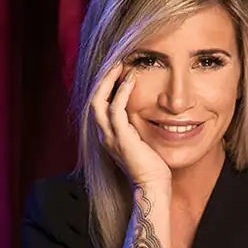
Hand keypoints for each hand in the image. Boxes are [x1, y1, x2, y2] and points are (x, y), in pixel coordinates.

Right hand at [91, 64, 171, 186]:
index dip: (105, 86)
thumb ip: (137, 125)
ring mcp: (110, 137)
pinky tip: (131, 81)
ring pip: (99, 101)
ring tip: (121, 66)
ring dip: (109, 81)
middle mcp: (104, 134)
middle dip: (104, 79)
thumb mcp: (141, 140)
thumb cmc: (151, 165)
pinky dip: (122, 92)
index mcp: (107, 134)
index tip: (118, 71)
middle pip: (94, 99)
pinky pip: (115, 110)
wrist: (152, 185)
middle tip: (117, 63)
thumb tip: (145, 109)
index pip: (99, 104)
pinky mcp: (121, 138)